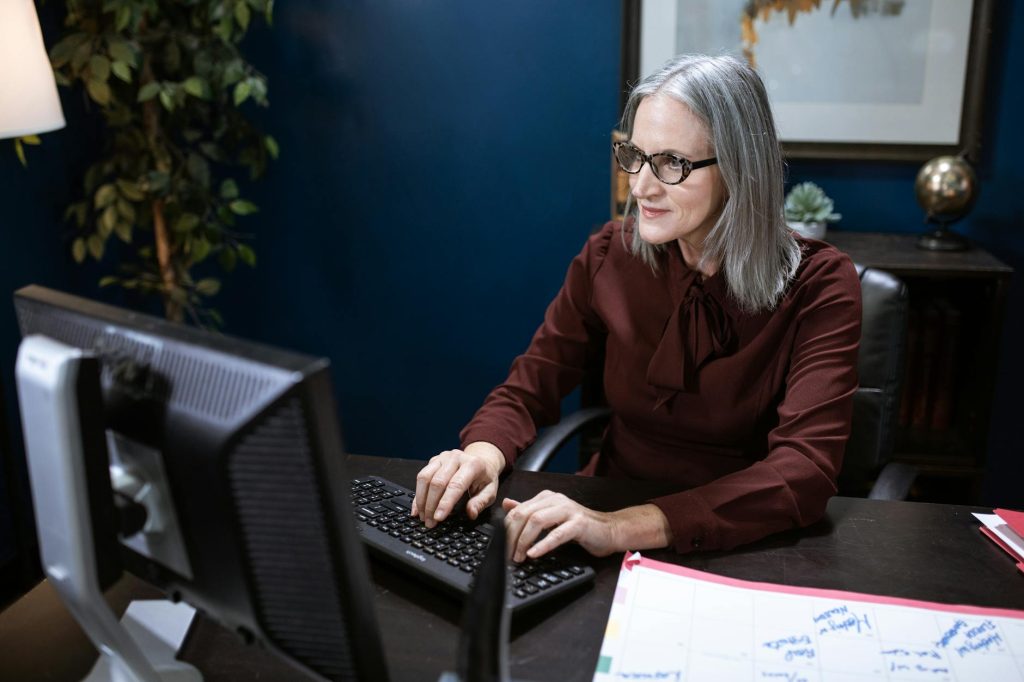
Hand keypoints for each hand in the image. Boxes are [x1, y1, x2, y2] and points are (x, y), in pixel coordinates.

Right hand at [412, 442, 504, 527]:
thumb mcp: (491, 491)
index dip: (445, 502)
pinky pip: (421, 476)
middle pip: (437, 482)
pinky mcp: (434, 460)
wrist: (481, 460)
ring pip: (425, 478)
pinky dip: (418, 494)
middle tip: (430, 523)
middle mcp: (455, 457)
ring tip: (423, 517)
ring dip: (421, 500)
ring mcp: (443, 457)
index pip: (456, 485)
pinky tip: (417, 508)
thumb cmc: (485, 477)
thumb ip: (481, 502)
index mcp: (473, 464)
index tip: (438, 518)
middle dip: (431, 505)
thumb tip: (471, 513)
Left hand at [502, 494, 672, 561]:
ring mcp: (568, 510)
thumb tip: (507, 505)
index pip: (518, 510)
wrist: (610, 530)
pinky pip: (556, 534)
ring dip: (524, 541)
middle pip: (524, 514)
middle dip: (511, 536)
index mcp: (546, 498)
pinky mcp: (579, 524)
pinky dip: (543, 545)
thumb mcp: (551, 517)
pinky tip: (534, 554)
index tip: (499, 546)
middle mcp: (556, 500)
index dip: (505, 529)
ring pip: (537, 521)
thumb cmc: (580, 527)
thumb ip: (530, 510)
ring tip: (518, 557)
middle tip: (505, 554)